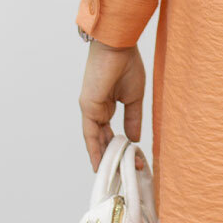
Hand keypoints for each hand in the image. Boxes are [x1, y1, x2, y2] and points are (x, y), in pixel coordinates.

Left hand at [79, 38, 146, 169]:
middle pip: (103, 139)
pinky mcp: (88, 107)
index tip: (133, 160)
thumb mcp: (133, 98)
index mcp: (106, 105)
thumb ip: (133, 119)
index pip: (112, 133)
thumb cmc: (126, 64)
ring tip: (112, 176)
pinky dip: (93, 149)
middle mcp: (96, 109)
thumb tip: (134, 139)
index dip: (120, 148)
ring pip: (96, 140)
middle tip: (126, 172)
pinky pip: (90, 134)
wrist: (118, 46)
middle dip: (114, 157)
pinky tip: (98, 164)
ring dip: (104, 157)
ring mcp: (90, 109)